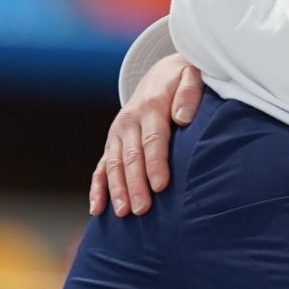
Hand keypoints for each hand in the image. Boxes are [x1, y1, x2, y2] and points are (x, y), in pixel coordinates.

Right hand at [89, 56, 204, 216]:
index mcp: (151, 106)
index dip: (156, 163)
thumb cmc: (182, 82)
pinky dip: (97, 188)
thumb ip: (189, 94)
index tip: (161, 186)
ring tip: (123, 213)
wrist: (160, 75)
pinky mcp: (112, 143)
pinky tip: (97, 209)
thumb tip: (182, 118)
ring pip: (114, 164)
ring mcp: (117, 133)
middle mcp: (129, 121)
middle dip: (135, 184)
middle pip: (131, 157)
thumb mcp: (191, 76)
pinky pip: (101, 167)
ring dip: (117, 189)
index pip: (153, 139)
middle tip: (142, 209)